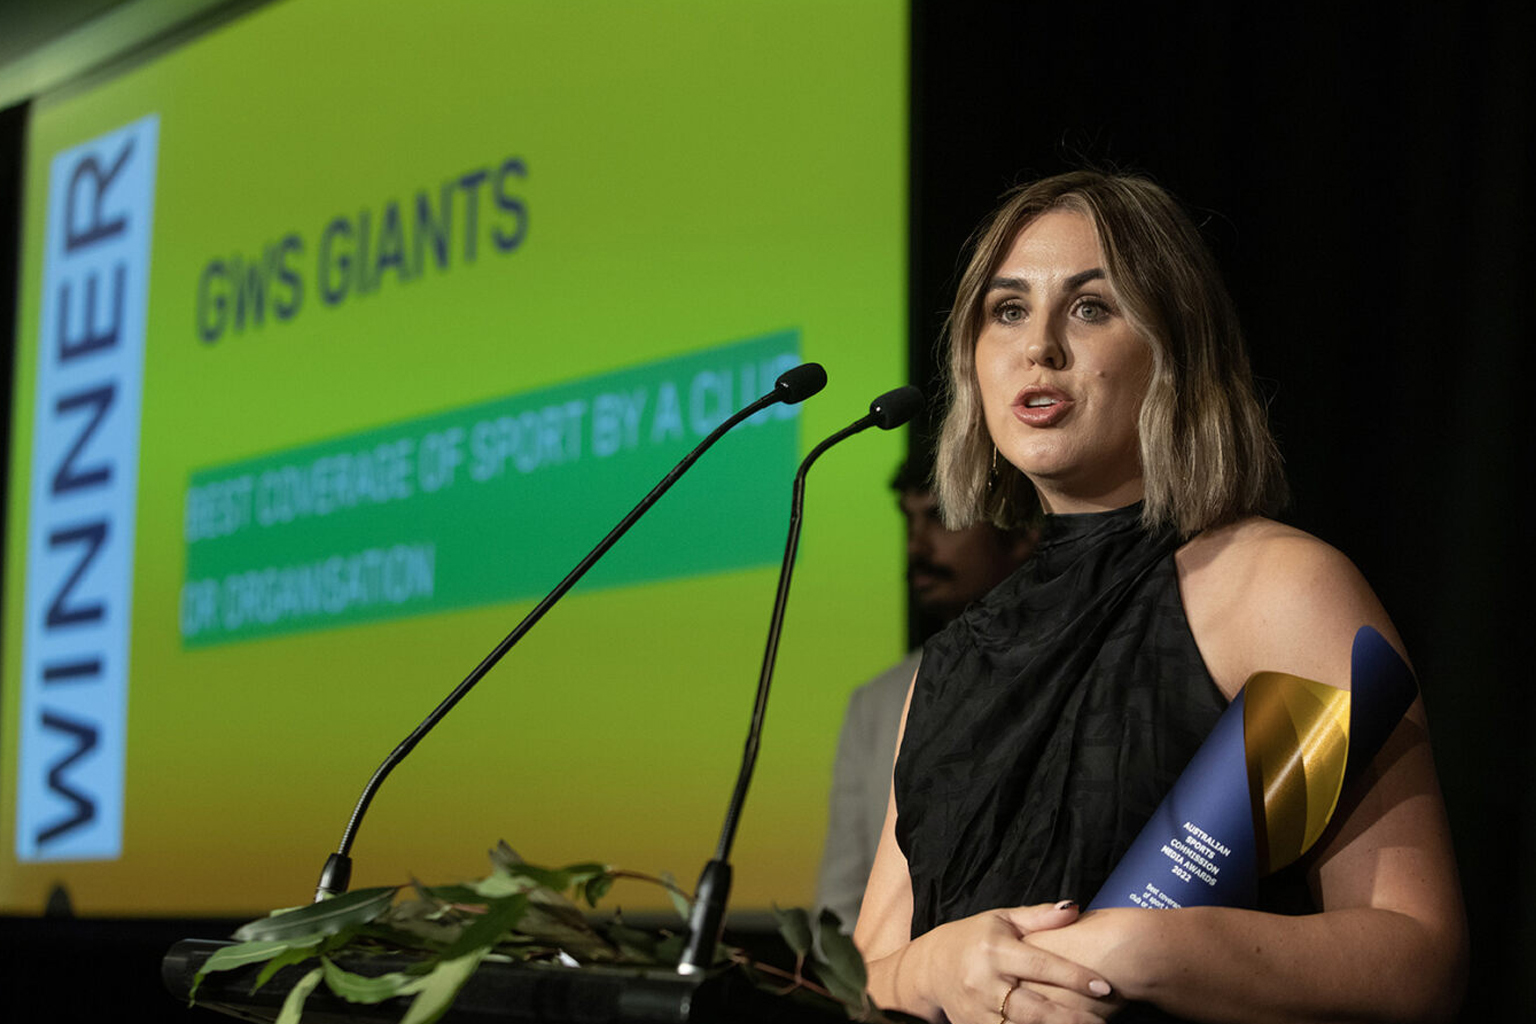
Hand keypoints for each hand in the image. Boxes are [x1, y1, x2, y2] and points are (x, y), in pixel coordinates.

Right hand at [897, 902, 1115, 1023]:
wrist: (929, 968)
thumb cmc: (973, 938)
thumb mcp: (1002, 919)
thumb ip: (1039, 917)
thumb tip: (1074, 908)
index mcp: (995, 949)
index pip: (1041, 965)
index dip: (1074, 976)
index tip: (1103, 986)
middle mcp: (984, 981)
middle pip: (1033, 1007)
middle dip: (1069, 1018)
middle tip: (1101, 1023)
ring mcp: (977, 1009)